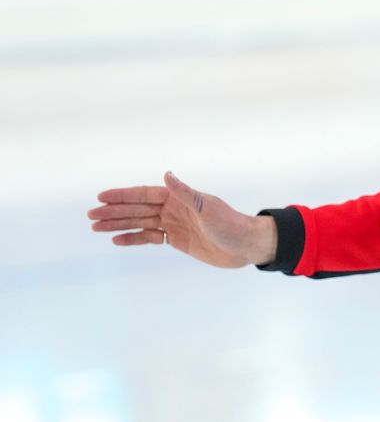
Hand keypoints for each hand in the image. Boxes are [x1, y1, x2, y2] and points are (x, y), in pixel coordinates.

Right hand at [88, 171, 276, 268]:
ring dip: (118, 225)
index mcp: (179, 197)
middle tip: (91, 215)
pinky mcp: (177, 240)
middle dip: (114, 211)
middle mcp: (174, 209)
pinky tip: (117, 240)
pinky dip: (134, 238)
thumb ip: (185, 193)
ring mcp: (174, 224)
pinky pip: (150, 238)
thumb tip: (167, 174)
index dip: (123, 195)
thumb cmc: (231, 224)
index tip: (101, 197)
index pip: (145, 194)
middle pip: (138, 208)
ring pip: (140, 223)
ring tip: (96, 228)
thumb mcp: (207, 208)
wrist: (246, 246)